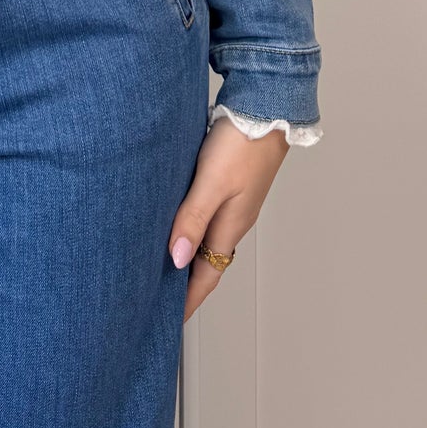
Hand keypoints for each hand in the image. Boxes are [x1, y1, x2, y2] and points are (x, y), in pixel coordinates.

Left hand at [168, 115, 290, 322]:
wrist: (267, 106)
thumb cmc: (242, 143)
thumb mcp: (211, 184)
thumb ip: (192, 220)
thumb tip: (173, 259)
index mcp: (230, 226)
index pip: (205, 276)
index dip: (187, 300)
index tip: (170, 321)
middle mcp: (233, 219)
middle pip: (206, 262)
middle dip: (185, 283)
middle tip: (159, 299)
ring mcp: (234, 201)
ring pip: (207, 238)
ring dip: (188, 255)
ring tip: (162, 265)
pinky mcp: (231, 182)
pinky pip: (208, 216)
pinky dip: (192, 227)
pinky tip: (178, 220)